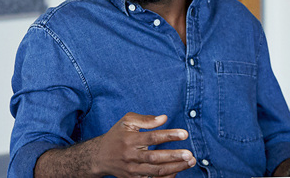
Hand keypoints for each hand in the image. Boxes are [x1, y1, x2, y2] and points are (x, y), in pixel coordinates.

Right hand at [36, 113, 194, 177]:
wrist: (99, 157)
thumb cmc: (117, 136)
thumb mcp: (126, 122)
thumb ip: (145, 119)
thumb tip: (164, 118)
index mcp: (130, 139)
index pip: (152, 138)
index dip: (169, 135)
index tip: (184, 134)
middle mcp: (130, 156)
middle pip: (155, 157)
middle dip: (174, 156)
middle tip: (190, 154)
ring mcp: (132, 170)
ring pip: (155, 171)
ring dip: (175, 168)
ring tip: (190, 162)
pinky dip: (166, 176)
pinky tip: (178, 170)